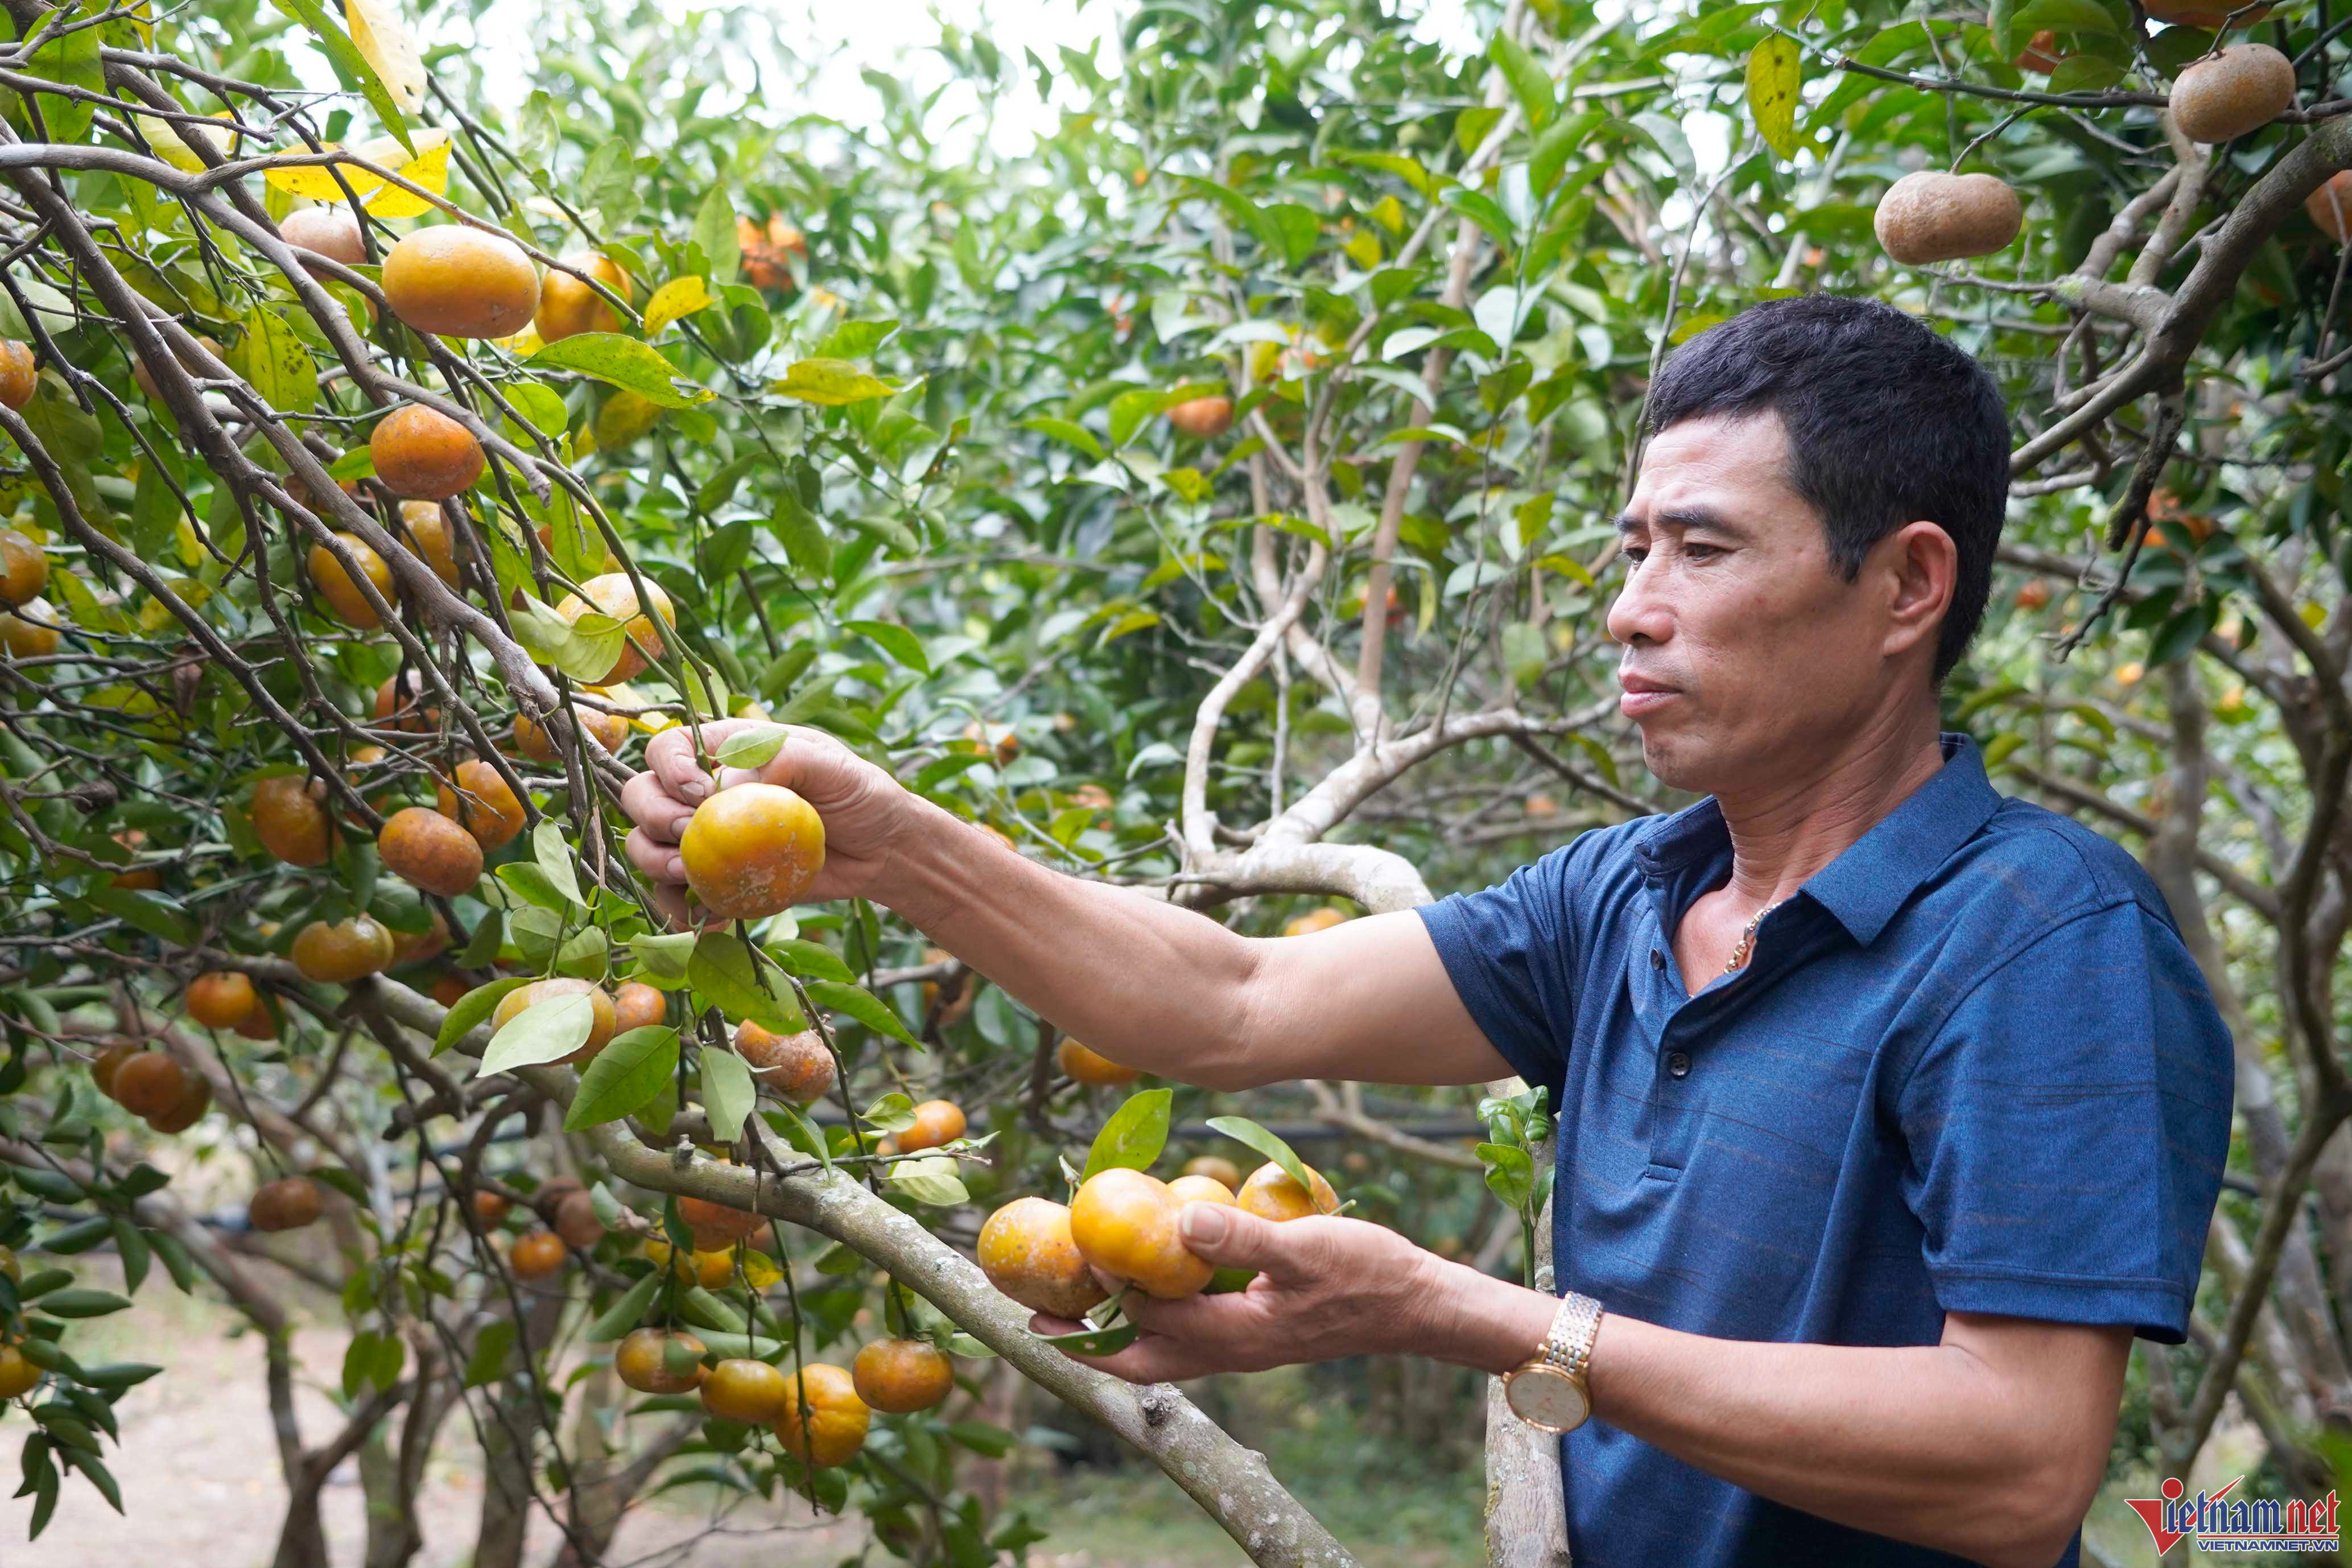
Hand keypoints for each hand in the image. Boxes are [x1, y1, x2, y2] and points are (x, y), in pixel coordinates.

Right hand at [620, 719, 924, 927]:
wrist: (882, 851)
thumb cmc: (860, 795)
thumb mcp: (832, 766)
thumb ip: (781, 759)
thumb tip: (722, 781)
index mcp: (728, 752)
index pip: (668, 748)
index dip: (669, 768)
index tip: (700, 792)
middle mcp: (705, 792)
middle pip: (641, 795)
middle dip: (655, 817)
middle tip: (692, 836)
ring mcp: (708, 838)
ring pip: (646, 845)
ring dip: (656, 862)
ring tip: (693, 875)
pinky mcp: (717, 879)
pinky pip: (674, 894)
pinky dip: (678, 907)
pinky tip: (707, 916)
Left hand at [1035, 1201, 1445, 1382]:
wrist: (1417, 1304)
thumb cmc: (1366, 1275)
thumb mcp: (1304, 1248)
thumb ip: (1241, 1239)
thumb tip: (1178, 1224)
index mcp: (1230, 1335)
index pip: (1144, 1317)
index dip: (1101, 1289)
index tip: (1067, 1253)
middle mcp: (1228, 1351)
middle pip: (1138, 1359)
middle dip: (1085, 1342)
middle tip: (1035, 1319)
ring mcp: (1243, 1346)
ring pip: (1163, 1351)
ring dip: (1117, 1331)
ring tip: (1081, 1302)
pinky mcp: (1258, 1331)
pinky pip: (1191, 1335)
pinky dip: (1160, 1316)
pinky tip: (1158, 1281)